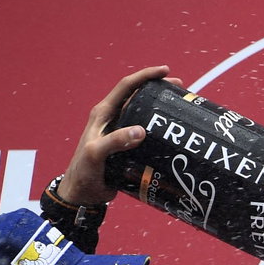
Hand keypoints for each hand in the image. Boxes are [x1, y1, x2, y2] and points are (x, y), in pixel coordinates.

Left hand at [56, 65, 181, 205]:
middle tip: (179, 88)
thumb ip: (116, 141)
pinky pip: (147, 132)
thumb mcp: (96, 154)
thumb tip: (140, 130)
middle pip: (137, 95)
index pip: (126, 87)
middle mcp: (112, 119)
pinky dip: (161, 128)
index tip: (165, 71)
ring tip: (180, 106)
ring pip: (144, 112)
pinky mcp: (127, 146)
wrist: (83, 193)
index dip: (145, 76)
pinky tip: (173, 133)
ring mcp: (120, 132)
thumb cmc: (85, 171)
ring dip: (161, 107)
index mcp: (103, 113)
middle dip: (158, 88)